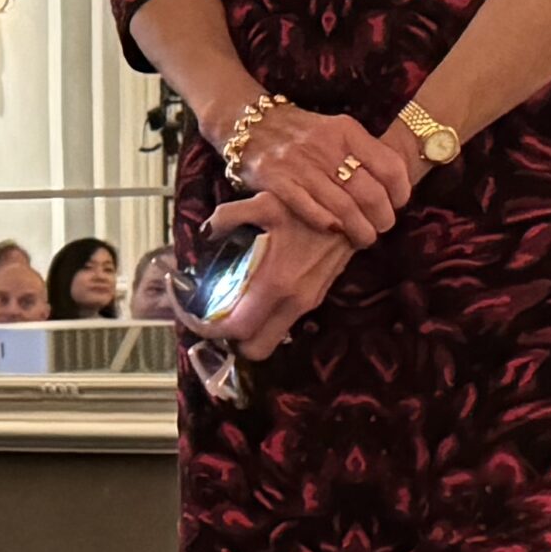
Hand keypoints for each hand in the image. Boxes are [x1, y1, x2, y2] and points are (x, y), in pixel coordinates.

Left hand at [177, 191, 353, 359]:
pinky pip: (284, 322)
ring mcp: (308, 303)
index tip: (194, 319)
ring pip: (272, 338)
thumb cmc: (309, 204)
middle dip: (232, 341)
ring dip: (249, 330)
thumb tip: (204, 232)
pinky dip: (265, 318)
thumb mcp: (263, 202)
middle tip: (213, 318)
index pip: (238, 329)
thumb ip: (227, 217)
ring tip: (229, 305)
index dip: (211, 330)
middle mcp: (294, 301)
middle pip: (257, 349)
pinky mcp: (316, 298)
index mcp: (276, 282)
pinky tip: (253, 294)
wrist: (356, 208)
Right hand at [231, 103, 412, 246]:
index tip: (398, 204)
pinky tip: (335, 230)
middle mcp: (325, 146)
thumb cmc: (300, 132)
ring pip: (344, 208)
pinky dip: (327, 224)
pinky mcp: (276, 182)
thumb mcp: (334, 129)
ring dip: (359, 230)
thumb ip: (362, 152)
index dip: (401, 192)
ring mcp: (300, 165)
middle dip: (382, 218)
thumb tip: (393, 188)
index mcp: (346, 131)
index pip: (390, 167)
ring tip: (364, 238)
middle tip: (382, 227)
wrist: (248, 123)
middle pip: (370, 194)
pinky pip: (310, 210)